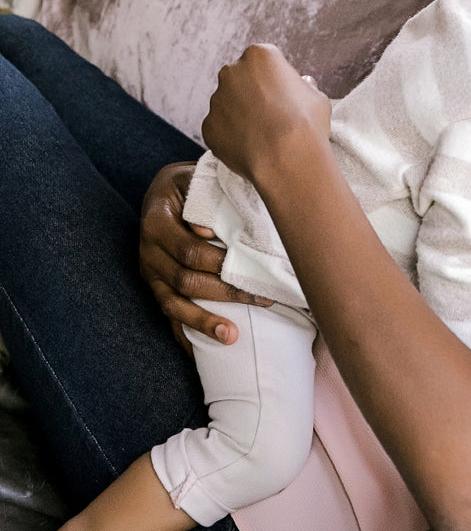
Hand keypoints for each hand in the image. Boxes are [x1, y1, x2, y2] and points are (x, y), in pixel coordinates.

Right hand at [139, 162, 271, 345]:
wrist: (169, 189)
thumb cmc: (194, 183)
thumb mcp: (198, 179)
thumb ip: (205, 197)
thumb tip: (207, 231)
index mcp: (157, 220)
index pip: (190, 251)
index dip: (221, 264)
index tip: (255, 272)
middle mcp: (148, 249)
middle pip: (185, 280)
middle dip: (226, 293)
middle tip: (263, 300)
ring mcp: (149, 271)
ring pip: (173, 303)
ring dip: (204, 321)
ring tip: (232, 336)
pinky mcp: (155, 286)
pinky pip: (167, 315)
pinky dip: (185, 333)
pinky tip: (203, 350)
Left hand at [201, 44, 331, 187]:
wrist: (288, 158)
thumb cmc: (307, 124)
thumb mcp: (316, 97)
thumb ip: (304, 86)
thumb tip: (303, 83)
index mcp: (259, 56)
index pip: (264, 62)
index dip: (277, 80)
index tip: (286, 97)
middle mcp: (232, 72)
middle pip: (241, 79)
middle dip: (253, 94)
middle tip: (273, 116)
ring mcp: (216, 100)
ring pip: (229, 105)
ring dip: (242, 116)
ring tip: (265, 136)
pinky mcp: (208, 126)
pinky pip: (221, 129)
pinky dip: (233, 137)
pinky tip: (253, 148)